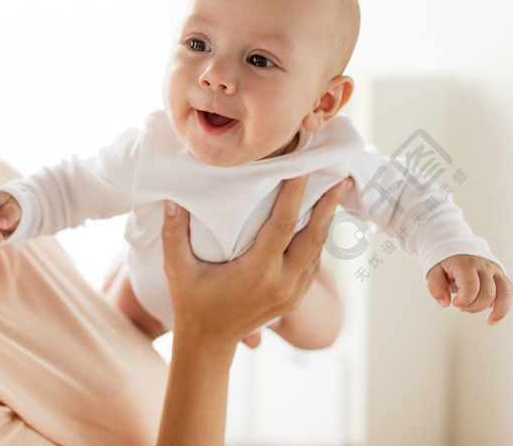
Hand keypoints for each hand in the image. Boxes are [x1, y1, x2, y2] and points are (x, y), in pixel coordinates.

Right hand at [161, 175, 352, 347]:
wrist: (208, 343)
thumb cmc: (191, 303)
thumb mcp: (176, 269)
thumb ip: (172, 233)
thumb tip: (172, 200)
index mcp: (256, 273)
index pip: (283, 226)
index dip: (295, 196)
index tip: (303, 170)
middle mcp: (281, 284)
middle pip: (313, 238)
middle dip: (329, 205)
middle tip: (341, 177)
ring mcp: (292, 293)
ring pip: (318, 251)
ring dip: (327, 221)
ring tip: (336, 191)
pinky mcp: (296, 298)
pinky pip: (313, 264)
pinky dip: (319, 240)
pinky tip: (321, 221)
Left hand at [426, 255, 512, 324]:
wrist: (455, 245)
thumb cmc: (444, 262)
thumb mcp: (433, 271)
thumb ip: (435, 286)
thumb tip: (445, 304)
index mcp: (465, 264)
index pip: (471, 286)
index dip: (464, 301)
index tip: (454, 303)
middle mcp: (483, 266)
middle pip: (487, 292)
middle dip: (474, 306)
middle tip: (461, 307)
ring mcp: (494, 269)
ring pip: (505, 291)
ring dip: (499, 310)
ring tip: (490, 321)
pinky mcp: (500, 274)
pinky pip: (508, 290)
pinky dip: (504, 304)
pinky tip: (495, 314)